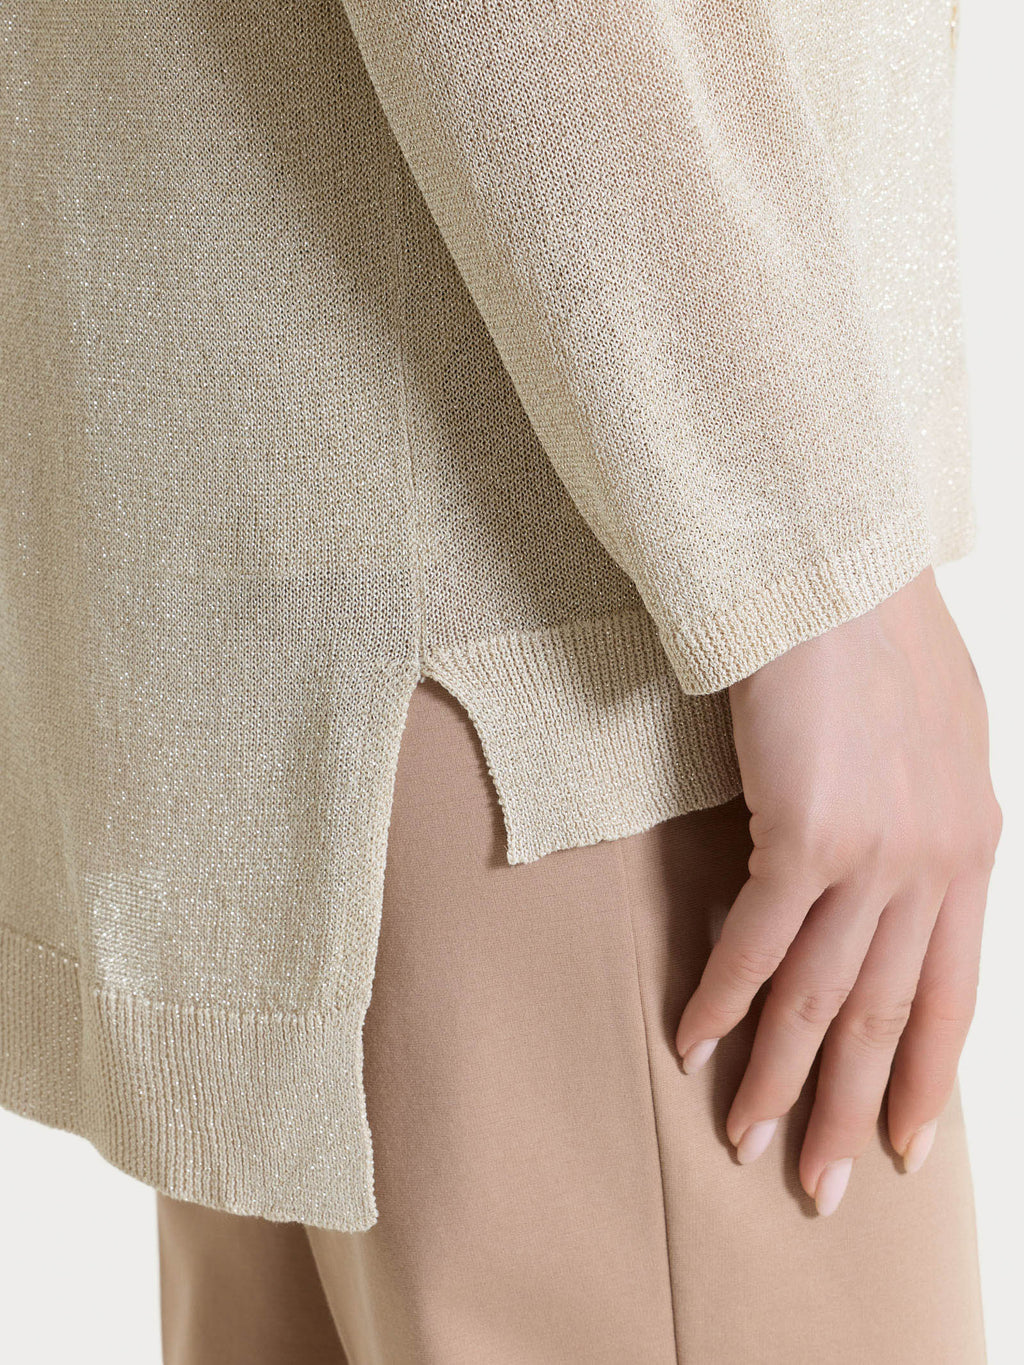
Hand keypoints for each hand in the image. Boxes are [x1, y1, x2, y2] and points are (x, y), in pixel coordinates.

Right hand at [674, 567, 1001, 1213]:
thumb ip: (931, 816)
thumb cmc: (873, 636)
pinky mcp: (807, 834)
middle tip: (824, 1190)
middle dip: (854, 1113)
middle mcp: (935, 866)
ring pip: (823, 998)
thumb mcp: (939, 736)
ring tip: (748, 1143)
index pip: (955, 995)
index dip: (927, 1078)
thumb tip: (896, 871)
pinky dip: (724, 1001)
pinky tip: (693, 1042)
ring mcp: (875, 855)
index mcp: (971, 847)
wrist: (834, 571)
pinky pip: (757, 945)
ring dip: (781, 1079)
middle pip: (887, 1017)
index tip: (908, 1145)